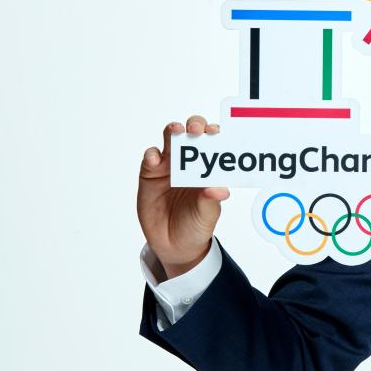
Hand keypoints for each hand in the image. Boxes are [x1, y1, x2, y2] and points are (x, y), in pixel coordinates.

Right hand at [137, 116, 229, 278]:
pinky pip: (150, 158)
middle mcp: (191, 162)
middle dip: (195, 125)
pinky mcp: (150, 174)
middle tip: (197, 127)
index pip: (215, 143)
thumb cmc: (196, 224)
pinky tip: (155, 158)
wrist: (174, 245)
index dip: (216, 133)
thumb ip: (211, 200)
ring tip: (176, 130)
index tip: (217, 132)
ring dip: (173, 131)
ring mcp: (169, 166)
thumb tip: (220, 190)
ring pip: (171, 140)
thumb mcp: (207, 214)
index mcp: (210, 167)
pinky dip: (152, 155)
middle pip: (192, 133)